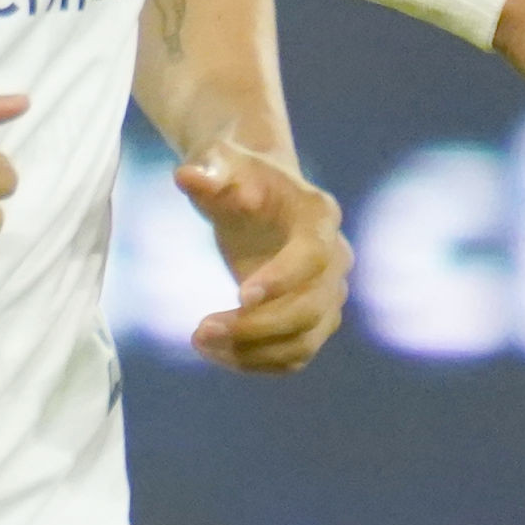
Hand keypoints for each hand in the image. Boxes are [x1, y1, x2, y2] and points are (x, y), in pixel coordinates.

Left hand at [174, 141, 344, 373]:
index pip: (313, 255)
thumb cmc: (238, 176)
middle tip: (201, 330)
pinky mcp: (313, 320)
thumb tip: (187, 176)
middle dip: (257, 326)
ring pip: (305, 340)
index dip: (282, 279)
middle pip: (311, 308)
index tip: (239, 294)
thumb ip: (208, 170)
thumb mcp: (221, 163)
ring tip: (200, 342)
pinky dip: (258, 362)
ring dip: (254, 351)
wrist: (257, 193)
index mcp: (320, 216)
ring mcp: (329, 294)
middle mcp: (336, 259)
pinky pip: (295, 355)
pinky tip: (216, 353)